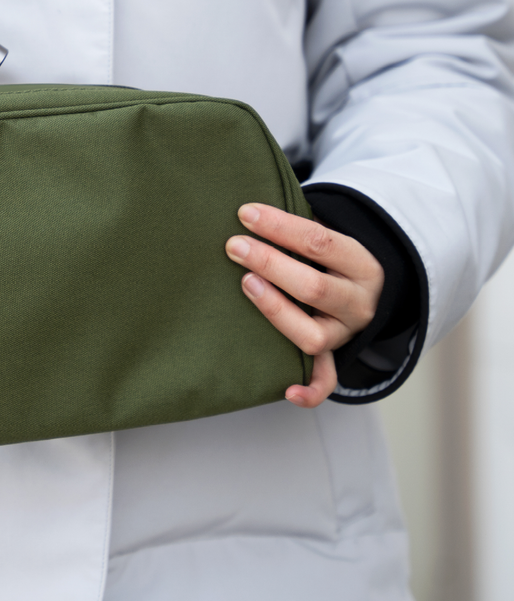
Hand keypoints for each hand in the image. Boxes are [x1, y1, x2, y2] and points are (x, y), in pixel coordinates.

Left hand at [224, 203, 383, 407]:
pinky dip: (310, 390)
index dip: (280, 226)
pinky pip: (326, 380)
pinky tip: (287, 391)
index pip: (320, 242)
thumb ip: (296, 227)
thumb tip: (246, 210)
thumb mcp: (327, 235)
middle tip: (234, 246)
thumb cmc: (329, 256)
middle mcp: (358, 303)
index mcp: (362, 265)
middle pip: (314, 287)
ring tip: (245, 284)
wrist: (366, 288)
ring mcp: (345, 334)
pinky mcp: (333, 357)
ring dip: (275, 310)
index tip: (245, 214)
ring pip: (313, 335)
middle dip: (270, 263)